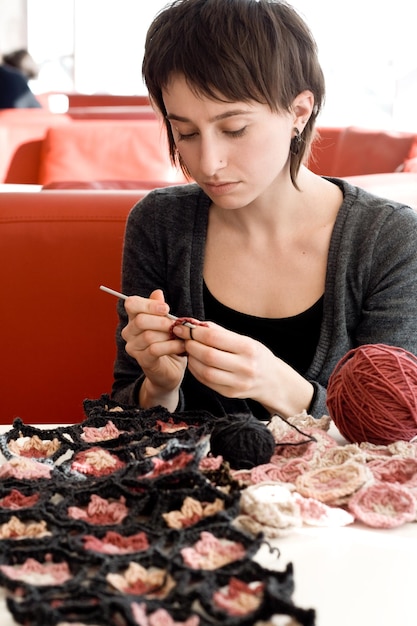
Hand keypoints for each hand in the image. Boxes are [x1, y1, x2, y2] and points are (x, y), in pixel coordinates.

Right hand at [121, 289, 186, 405]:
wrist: (171, 370)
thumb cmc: (169, 343)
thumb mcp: (168, 323)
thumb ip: (160, 309)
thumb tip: (157, 292)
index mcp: (134, 318)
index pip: (131, 303)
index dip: (148, 304)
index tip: (166, 309)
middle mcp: (129, 332)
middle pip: (140, 320)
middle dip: (161, 321)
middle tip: (176, 324)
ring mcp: (133, 347)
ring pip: (148, 335)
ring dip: (169, 335)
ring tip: (181, 336)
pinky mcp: (143, 361)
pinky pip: (155, 349)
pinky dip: (171, 346)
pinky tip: (181, 346)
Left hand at [172, 321, 314, 416]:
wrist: (273, 381)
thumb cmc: (256, 355)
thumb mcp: (244, 339)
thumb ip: (220, 332)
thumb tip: (195, 323)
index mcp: (248, 348)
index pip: (214, 337)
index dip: (195, 332)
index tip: (184, 327)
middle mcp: (245, 367)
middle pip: (208, 355)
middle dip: (190, 345)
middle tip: (183, 338)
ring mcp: (238, 383)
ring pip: (205, 371)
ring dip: (191, 359)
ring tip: (188, 350)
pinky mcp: (230, 394)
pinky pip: (206, 382)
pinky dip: (196, 371)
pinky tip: (194, 362)